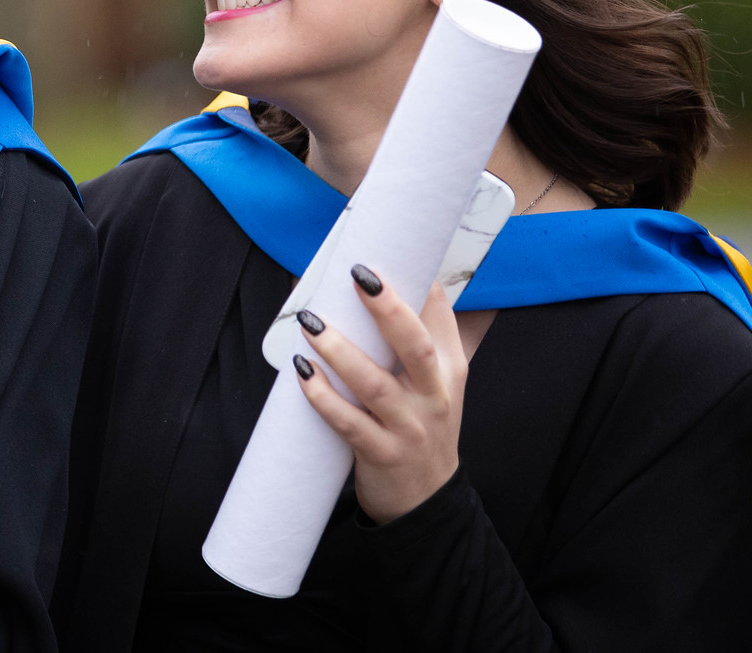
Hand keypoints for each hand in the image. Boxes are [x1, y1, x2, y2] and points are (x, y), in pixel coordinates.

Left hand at [293, 268, 465, 524]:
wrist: (427, 502)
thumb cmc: (422, 426)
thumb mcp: (435, 383)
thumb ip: (419, 337)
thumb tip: (392, 283)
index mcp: (449, 371)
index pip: (440, 319)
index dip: (420, 284)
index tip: (390, 249)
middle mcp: (434, 397)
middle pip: (417, 347)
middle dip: (389, 310)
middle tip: (359, 274)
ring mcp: (409, 428)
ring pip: (376, 386)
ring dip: (341, 351)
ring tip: (311, 323)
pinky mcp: (381, 455)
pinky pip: (349, 424)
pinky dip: (324, 398)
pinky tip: (301, 374)